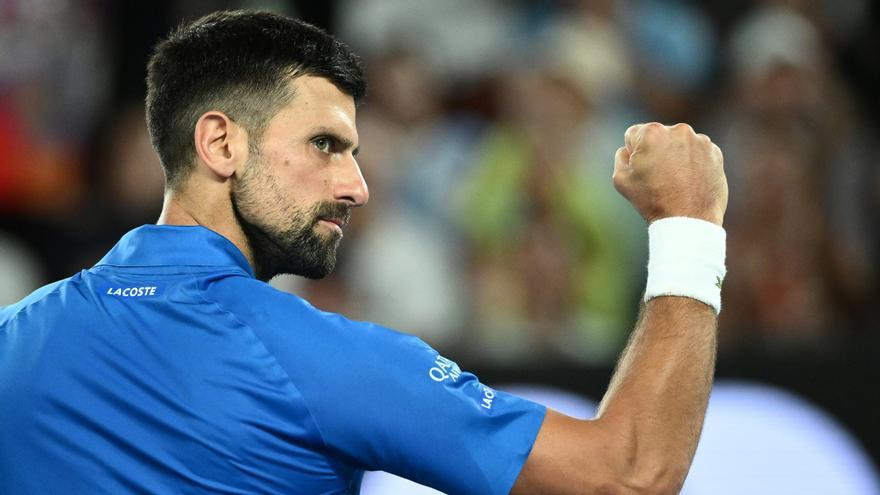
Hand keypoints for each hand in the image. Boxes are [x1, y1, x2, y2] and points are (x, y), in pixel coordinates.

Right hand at [613, 123, 727, 225]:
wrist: (689, 220)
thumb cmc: (652, 201)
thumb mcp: (620, 179)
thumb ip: (621, 156)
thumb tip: (628, 149)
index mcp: (651, 133)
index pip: (634, 135)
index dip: (633, 153)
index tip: (641, 170)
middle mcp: (678, 130)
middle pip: (658, 136)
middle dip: (656, 151)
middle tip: (658, 177)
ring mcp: (699, 140)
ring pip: (679, 143)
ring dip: (675, 156)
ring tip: (676, 181)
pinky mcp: (715, 152)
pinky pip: (698, 152)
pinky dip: (693, 162)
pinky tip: (689, 181)